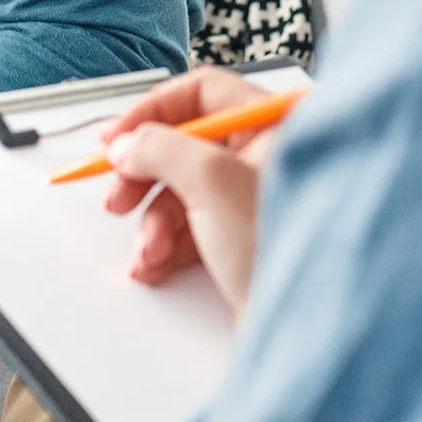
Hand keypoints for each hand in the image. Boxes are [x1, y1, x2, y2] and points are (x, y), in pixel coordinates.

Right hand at [100, 68, 299, 309]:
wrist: (304, 329)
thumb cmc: (279, 250)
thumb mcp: (211, 181)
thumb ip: (160, 148)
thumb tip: (128, 144)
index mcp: (275, 125)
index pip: (203, 92)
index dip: (153, 112)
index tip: (117, 138)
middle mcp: (269, 157)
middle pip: (185, 145)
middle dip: (145, 175)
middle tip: (120, 196)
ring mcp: (256, 200)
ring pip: (182, 191)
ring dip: (153, 222)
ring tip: (149, 251)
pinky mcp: (244, 240)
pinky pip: (192, 228)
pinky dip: (167, 245)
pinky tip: (156, 266)